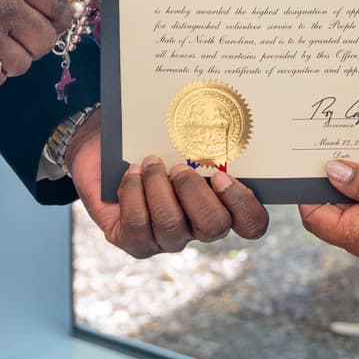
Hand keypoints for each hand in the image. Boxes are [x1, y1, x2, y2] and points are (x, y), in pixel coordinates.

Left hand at [65, 107, 268, 257]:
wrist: (106, 147)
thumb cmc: (151, 138)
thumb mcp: (178, 135)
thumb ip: (201, 137)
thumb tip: (212, 117)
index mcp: (221, 202)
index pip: (251, 223)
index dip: (243, 205)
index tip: (221, 176)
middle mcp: (198, 226)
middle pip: (214, 226)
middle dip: (194, 192)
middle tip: (178, 167)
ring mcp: (168, 238)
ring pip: (172, 226)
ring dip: (159, 187)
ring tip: (150, 162)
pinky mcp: (135, 242)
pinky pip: (138, 227)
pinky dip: (133, 193)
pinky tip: (132, 172)